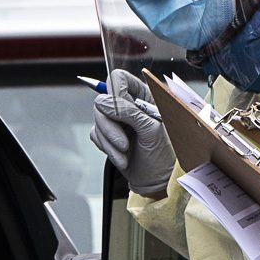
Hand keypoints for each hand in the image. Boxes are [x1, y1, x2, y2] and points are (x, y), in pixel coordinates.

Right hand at [91, 69, 174, 195]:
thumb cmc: (165, 155)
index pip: (120, 78)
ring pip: (97, 119)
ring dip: (109, 141)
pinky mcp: (109, 135)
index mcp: (145, 96)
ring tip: (125, 153)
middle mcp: (130, 105)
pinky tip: (122, 158)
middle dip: (110, 125)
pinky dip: (107, 148)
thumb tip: (103, 102)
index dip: (114, 90)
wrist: (158, 181)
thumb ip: (129, 113)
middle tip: (124, 143)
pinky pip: (95, 134)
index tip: (118, 107)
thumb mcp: (151, 130)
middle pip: (103, 100)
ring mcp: (118, 120)